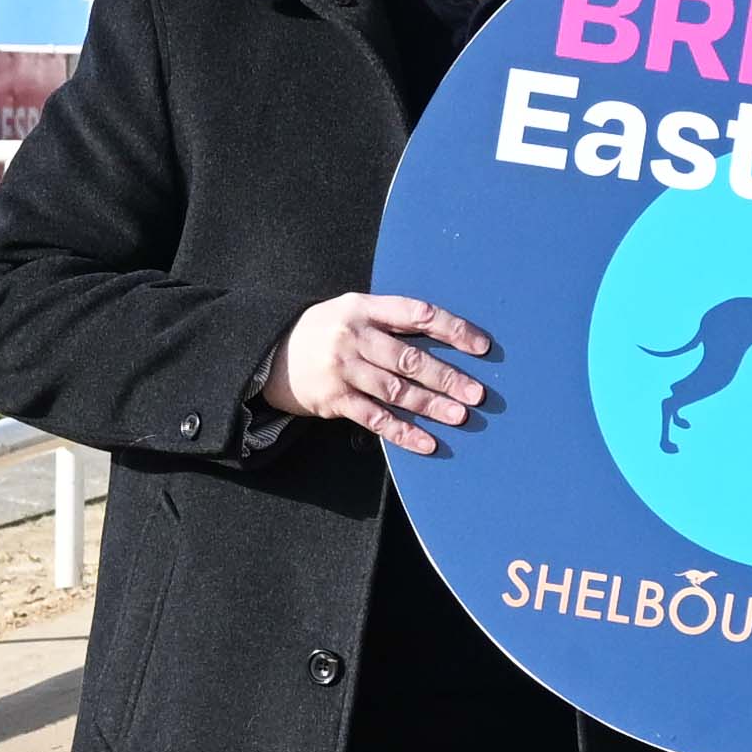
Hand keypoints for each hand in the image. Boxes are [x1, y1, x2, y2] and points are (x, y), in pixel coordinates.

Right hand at [267, 291, 489, 455]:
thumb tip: (447, 334)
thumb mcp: (352, 310)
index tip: (481, 347)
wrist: (269, 355)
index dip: (452, 329)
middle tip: (478, 394)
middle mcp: (353, 336)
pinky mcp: (334, 399)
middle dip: (447, 377)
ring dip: (431, 406)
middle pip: (409, 359)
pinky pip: (375, 418)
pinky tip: (427, 443)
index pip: (416, 314)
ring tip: (460, 416)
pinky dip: (403, 433)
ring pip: (396, 391)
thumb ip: (391, 319)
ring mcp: (343, 369)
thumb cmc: (326, 331)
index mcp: (364, 308)